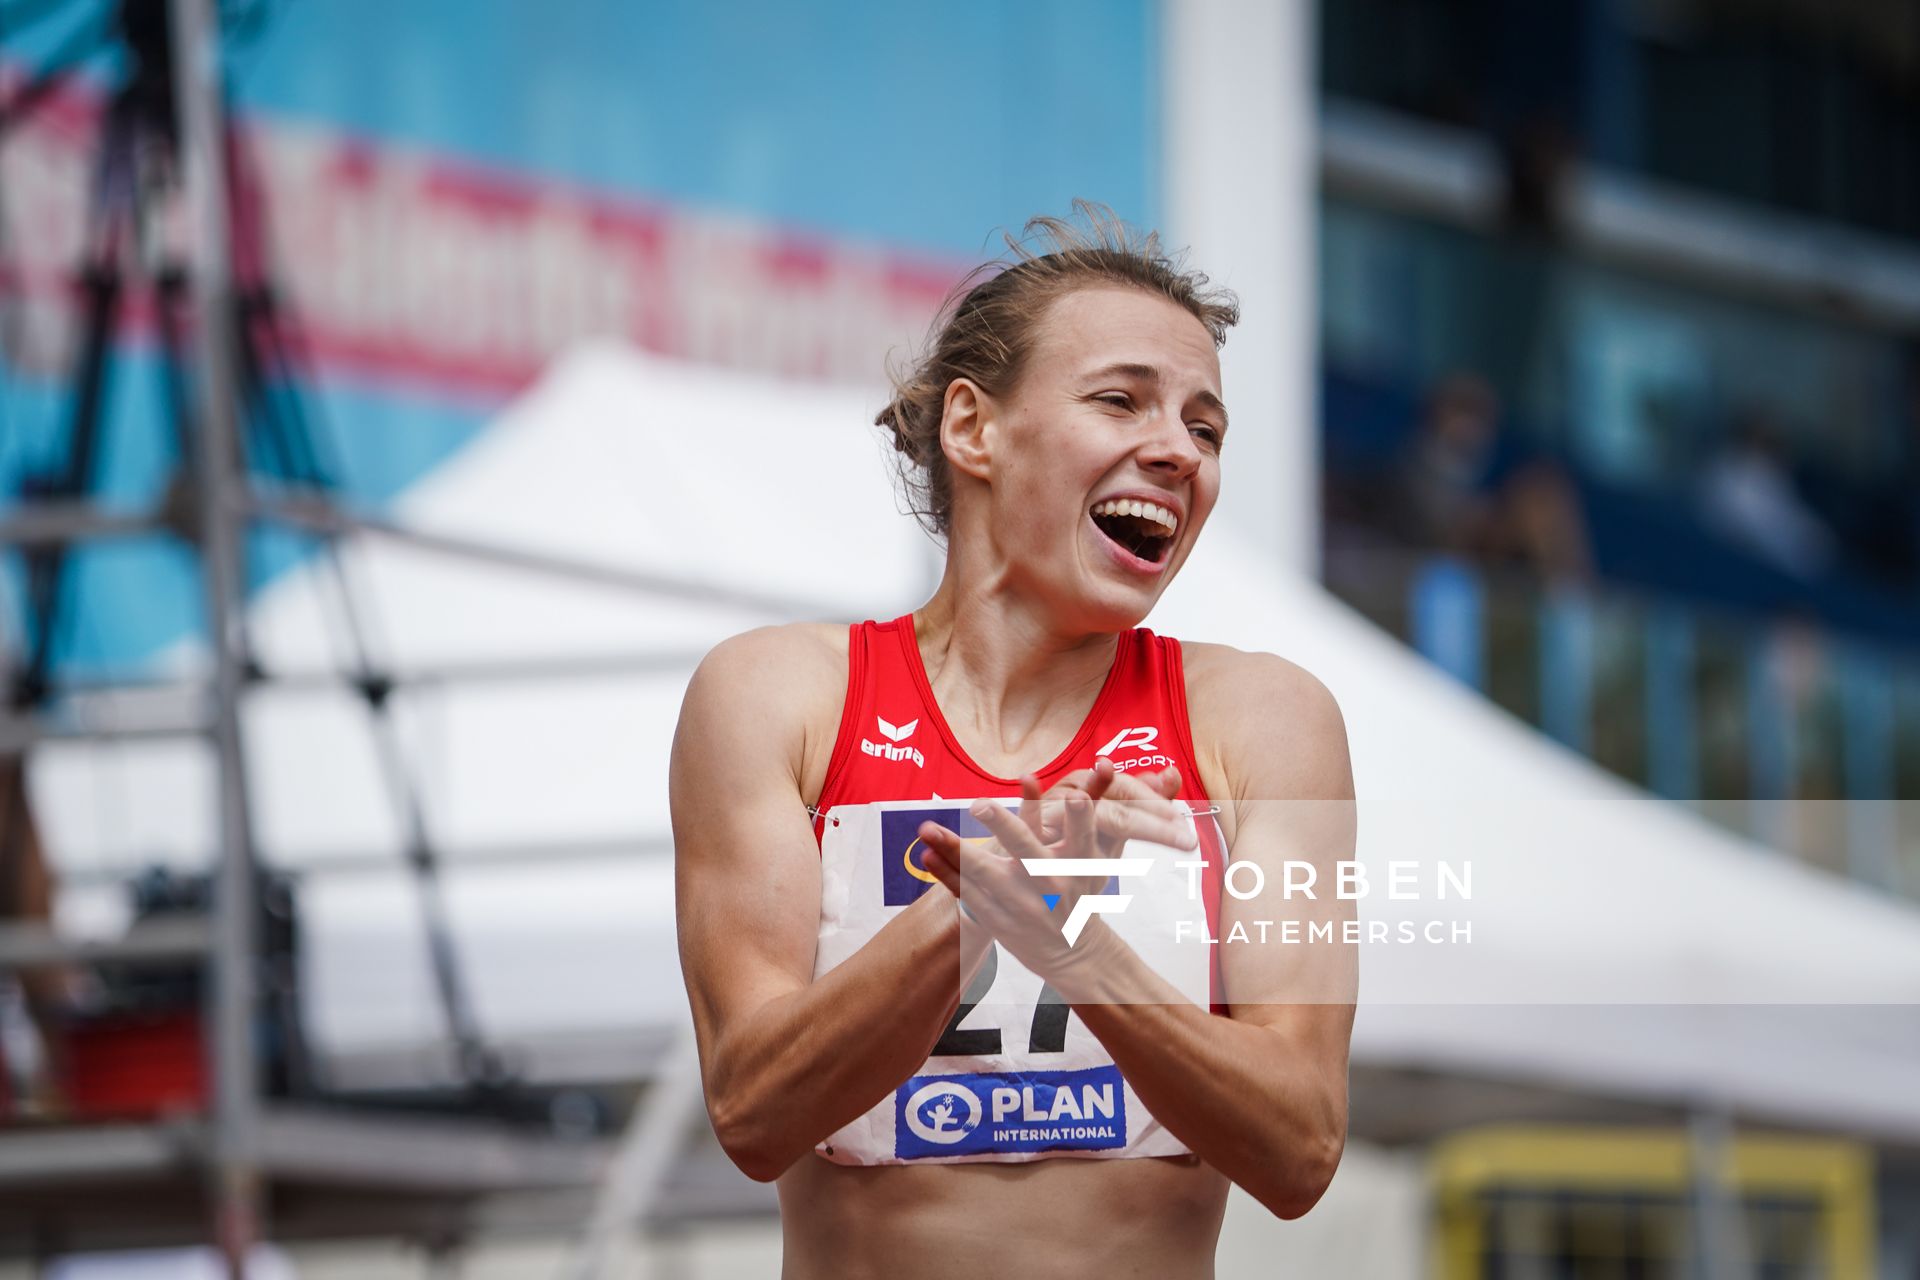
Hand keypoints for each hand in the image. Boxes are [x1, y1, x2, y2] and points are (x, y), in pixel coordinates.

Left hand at [915, 767, 1192, 977]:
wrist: (1076, 956)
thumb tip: (1122, 765)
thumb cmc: (1086, 895)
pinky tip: (925, 855)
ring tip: (927, 828)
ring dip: (955, 851)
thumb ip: (1102, 809)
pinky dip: (946, 875)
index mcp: (1079, 870)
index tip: (1074, 794)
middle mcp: (1050, 888)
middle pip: (1026, 854)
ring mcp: (1020, 906)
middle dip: (1004, 829)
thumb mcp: (1102, 858)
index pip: (1082, 838)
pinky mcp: (997, 918)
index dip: (1080, 818)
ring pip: (984, 875)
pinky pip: (966, 895)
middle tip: (980, 804)